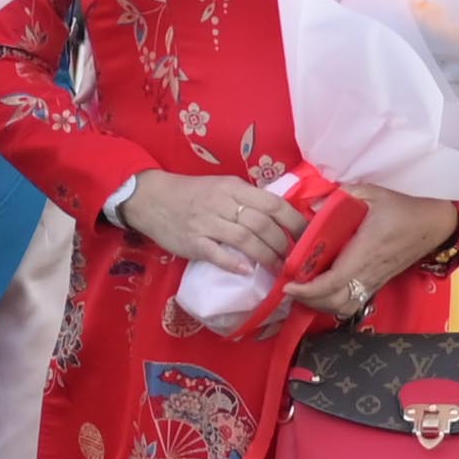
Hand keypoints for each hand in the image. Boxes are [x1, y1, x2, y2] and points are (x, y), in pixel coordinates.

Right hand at [117, 169, 306, 276]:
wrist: (151, 198)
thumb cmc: (192, 194)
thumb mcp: (222, 187)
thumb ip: (247, 200)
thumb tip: (280, 217)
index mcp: (233, 187)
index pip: (272, 203)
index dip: (294, 221)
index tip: (308, 236)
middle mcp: (222, 202)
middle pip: (262, 224)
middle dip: (283, 244)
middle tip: (294, 259)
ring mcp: (206, 222)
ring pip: (244, 239)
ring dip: (266, 257)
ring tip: (278, 269)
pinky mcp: (192, 241)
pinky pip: (217, 253)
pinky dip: (234, 263)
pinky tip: (247, 271)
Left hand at [286, 185, 458, 321]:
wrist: (431, 224)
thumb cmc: (401, 208)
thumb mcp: (371, 193)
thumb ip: (341, 197)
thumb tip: (311, 207)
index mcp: (365, 251)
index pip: (334, 280)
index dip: (310, 288)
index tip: (289, 284)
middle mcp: (369, 272)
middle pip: (335, 301)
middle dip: (308, 299)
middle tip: (289, 287)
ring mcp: (374, 281)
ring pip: (344, 307)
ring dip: (320, 304)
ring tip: (303, 291)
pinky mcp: (377, 284)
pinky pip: (353, 304)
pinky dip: (334, 305)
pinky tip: (322, 293)